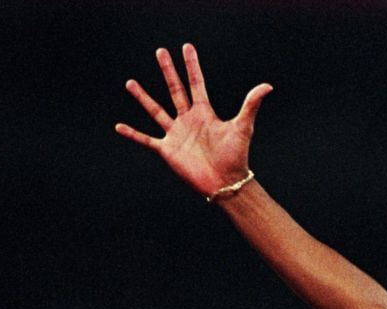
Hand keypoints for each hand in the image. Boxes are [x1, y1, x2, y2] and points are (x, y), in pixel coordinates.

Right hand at [116, 43, 271, 197]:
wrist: (226, 183)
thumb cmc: (236, 156)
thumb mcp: (243, 127)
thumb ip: (251, 105)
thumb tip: (267, 86)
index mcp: (205, 113)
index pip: (196, 83)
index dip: (192, 66)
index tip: (186, 47)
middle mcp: (189, 120)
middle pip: (175, 90)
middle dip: (168, 71)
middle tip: (160, 51)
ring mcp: (176, 134)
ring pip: (156, 111)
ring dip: (143, 97)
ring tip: (130, 83)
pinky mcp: (168, 150)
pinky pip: (146, 139)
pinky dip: (133, 134)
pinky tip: (119, 127)